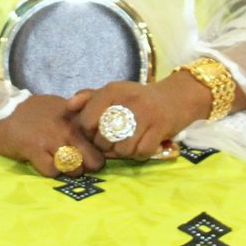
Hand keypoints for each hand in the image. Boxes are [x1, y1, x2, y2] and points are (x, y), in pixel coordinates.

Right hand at [0, 93, 104, 178]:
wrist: (0, 110)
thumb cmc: (33, 110)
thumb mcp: (61, 105)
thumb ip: (80, 117)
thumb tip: (98, 130)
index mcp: (77, 116)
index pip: (101, 140)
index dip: (99, 151)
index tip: (91, 153)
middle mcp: (68, 128)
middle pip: (94, 161)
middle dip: (87, 166)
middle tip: (77, 164)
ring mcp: (52, 140)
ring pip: (75, 169)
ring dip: (68, 171)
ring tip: (58, 163)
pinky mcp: (35, 150)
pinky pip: (52, 172)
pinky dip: (50, 172)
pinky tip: (44, 162)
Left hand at [68, 72, 209, 160]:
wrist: (177, 97)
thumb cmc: (140, 99)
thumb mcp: (115, 92)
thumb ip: (89, 97)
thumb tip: (68, 106)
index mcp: (112, 90)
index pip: (87, 121)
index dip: (89, 134)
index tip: (99, 133)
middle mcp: (127, 100)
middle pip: (104, 140)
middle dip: (108, 146)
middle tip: (117, 140)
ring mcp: (145, 114)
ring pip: (122, 149)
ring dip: (125, 152)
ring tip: (130, 143)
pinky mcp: (161, 127)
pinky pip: (141, 152)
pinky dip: (141, 154)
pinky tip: (143, 145)